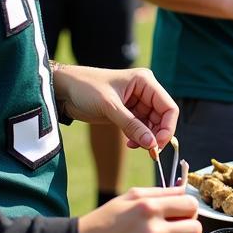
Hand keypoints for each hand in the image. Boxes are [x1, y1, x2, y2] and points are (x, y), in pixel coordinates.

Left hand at [54, 65, 177, 150]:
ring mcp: (137, 103)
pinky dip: (138, 137)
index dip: (167, 127)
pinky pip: (141, 128)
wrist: (63, 90)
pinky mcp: (128, 112)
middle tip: (148, 150)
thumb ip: (132, 125)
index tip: (158, 144)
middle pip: (162, 117)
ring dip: (146, 138)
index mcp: (145, 82)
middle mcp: (145, 91)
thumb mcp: (110, 107)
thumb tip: (152, 144)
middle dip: (156, 134)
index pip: (168, 107)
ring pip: (152, 125)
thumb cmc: (86, 89)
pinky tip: (130, 143)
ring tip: (133, 145)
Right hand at [77, 186, 201, 232]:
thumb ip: (160, 192)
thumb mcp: (130, 197)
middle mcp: (152, 232)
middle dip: (188, 229)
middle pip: (195, 230)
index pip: (191, 206)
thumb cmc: (104, 221)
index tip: (181, 214)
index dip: (189, 209)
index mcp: (149, 208)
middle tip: (176, 232)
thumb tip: (184, 191)